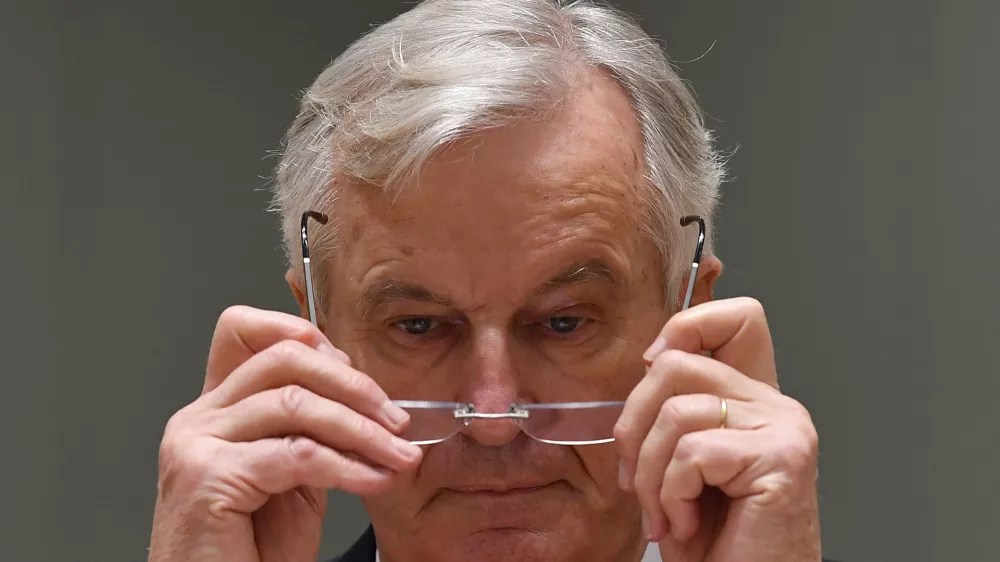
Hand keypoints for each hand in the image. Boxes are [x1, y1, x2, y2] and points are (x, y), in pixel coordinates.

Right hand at [148, 306, 422, 561]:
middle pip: (283, 358)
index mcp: (214, 410)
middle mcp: (197, 417)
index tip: (359, 376)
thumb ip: (312, 428)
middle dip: (353, 384)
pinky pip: (297, 454)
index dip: (306, 334)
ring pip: (295, 403)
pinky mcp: (206, 476)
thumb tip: (362, 393)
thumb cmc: (252, 552)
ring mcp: (195, 443)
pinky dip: (348, 466)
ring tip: (398, 456)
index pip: (245, 329)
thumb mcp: (293, 476)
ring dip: (362, 430)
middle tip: (396, 420)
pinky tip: (374, 481)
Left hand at [615, 297, 820, 561]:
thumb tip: (647, 366)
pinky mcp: (782, 459)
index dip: (685, 327)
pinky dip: (671, 496)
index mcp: (753, 400)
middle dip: (634, 425)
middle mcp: (777, 406)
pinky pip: (692, 453)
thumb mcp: (679, 462)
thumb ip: (674, 409)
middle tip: (636, 478)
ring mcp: (784, 429)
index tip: (651, 368)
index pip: (737, 317)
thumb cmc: (714, 543)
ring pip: (675, 413)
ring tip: (663, 514)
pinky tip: (686, 524)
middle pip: (677, 364)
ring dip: (650, 476)